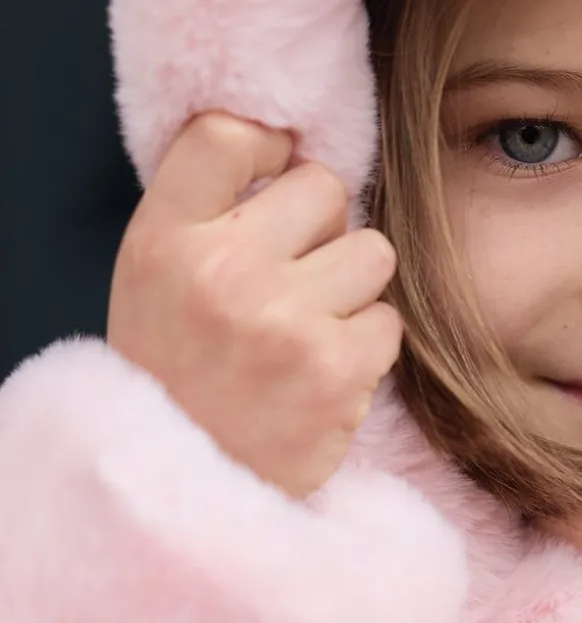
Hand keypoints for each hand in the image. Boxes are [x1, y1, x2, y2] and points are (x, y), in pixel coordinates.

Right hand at [107, 112, 403, 497]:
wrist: (183, 488)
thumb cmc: (175, 372)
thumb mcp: (153, 276)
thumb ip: (203, 207)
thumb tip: (285, 142)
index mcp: (164, 239)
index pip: (225, 134)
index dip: (266, 150)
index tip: (270, 182)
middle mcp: (223, 271)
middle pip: (323, 188)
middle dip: (320, 231)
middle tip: (290, 280)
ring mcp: (284, 322)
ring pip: (371, 252)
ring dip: (351, 288)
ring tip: (307, 329)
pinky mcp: (336, 373)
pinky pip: (387, 322)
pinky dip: (364, 347)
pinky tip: (322, 372)